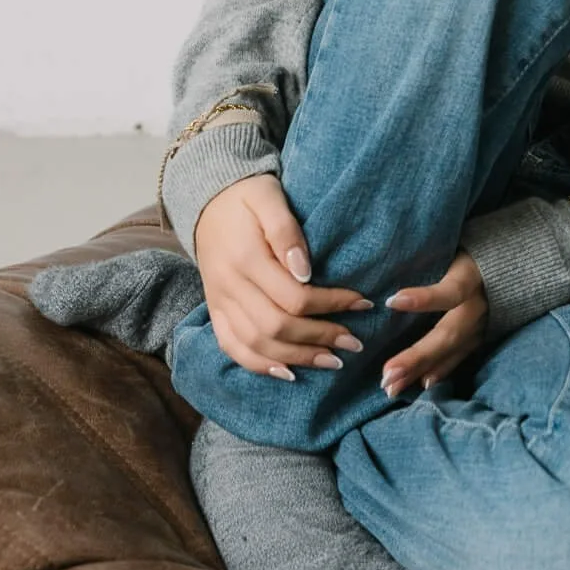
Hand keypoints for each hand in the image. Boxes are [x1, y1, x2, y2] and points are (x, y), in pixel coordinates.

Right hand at [194, 173, 371, 379]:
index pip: (295, 296)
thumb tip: (305, 271)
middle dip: (321, 338)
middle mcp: (229, 286)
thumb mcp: (269, 196)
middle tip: (356, 342)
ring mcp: (220, 302)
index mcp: (245, 258)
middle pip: (278, 327)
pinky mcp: (215, 311)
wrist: (206, 200)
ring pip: (257, 344)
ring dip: (298, 358)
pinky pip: (232, 348)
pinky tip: (288, 373)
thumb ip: (286, 230)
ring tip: (334, 362)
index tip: (363, 303)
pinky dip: (260, 365)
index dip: (332, 304)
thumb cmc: (247, 197)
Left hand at [381, 252, 487, 399]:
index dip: (425, 297)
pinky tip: (421, 385)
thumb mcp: (454, 248)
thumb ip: (430, 259)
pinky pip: (460, 357)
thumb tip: (390, 269)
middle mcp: (480, 304)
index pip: (451, 290)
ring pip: (452, 350)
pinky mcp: (483, 336)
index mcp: (473, 275)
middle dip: (417, 356)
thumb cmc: (469, 252)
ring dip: (421, 370)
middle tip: (387, 374)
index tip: (392, 301)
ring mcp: (484, 324)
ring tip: (392, 386)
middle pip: (449, 333)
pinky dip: (440, 371)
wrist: (514, 263)